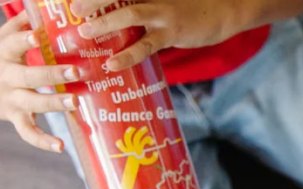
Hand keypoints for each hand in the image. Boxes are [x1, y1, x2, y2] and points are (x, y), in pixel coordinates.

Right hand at [0, 13, 77, 151]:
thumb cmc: (3, 60)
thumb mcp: (3, 41)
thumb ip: (18, 26)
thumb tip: (37, 10)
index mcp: (4, 54)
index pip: (10, 43)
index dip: (22, 40)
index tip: (36, 35)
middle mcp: (7, 77)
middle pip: (28, 75)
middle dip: (51, 73)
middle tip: (76, 71)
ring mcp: (11, 99)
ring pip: (33, 103)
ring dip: (54, 103)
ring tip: (75, 101)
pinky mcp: (15, 118)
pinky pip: (28, 132)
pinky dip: (43, 141)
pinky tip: (61, 147)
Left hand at [69, 0, 240, 71]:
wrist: (225, 9)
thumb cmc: (192, 5)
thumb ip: (145, 6)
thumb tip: (120, 21)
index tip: (75, 4)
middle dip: (92, 1)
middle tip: (73, 12)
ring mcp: (163, 12)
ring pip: (128, 15)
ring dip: (103, 24)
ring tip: (84, 34)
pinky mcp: (173, 32)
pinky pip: (145, 45)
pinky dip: (127, 55)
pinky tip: (112, 64)